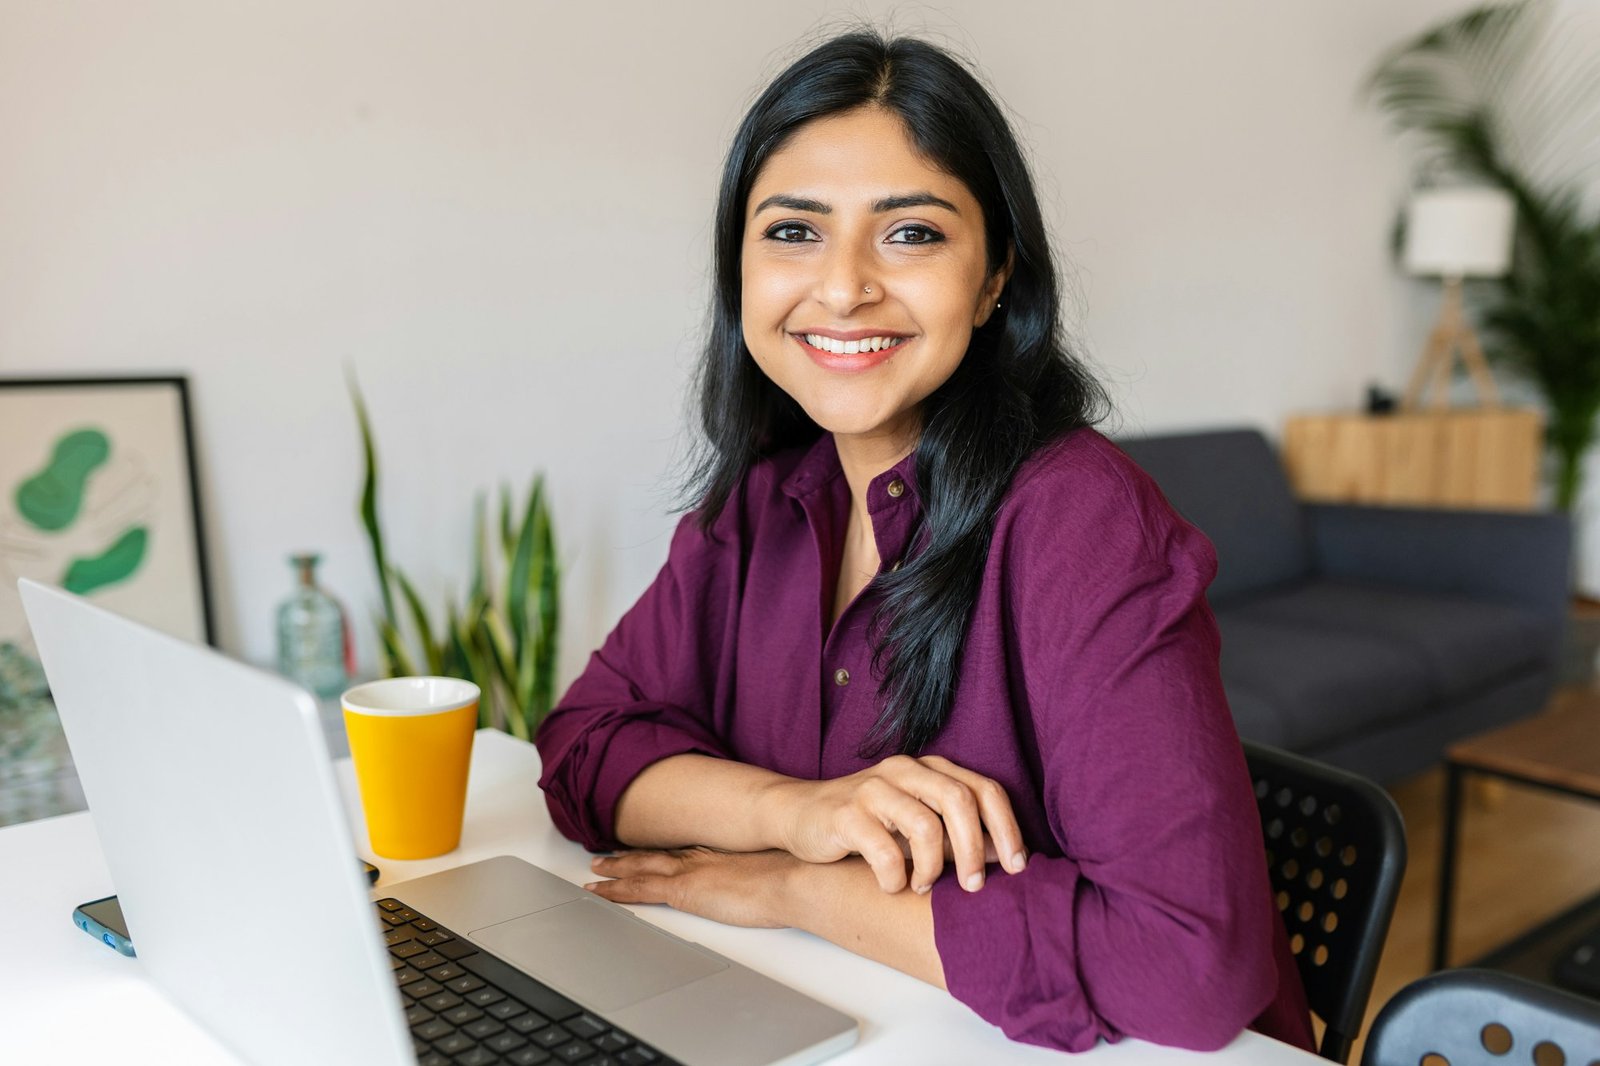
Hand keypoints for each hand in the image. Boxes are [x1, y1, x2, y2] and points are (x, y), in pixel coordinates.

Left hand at [584, 847, 800, 928]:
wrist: (797, 879)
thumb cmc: (798, 879)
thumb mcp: (781, 874)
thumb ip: (769, 876)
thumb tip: (778, 882)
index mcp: (723, 853)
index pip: (684, 851)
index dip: (662, 851)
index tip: (649, 850)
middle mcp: (702, 857)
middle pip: (657, 856)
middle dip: (631, 857)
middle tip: (608, 855)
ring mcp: (690, 871)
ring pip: (640, 869)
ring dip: (615, 870)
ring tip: (595, 871)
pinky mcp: (684, 890)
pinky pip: (638, 890)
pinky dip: (614, 891)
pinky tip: (598, 892)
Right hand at [761, 754, 1027, 894]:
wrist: (800, 815)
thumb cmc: (868, 825)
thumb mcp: (917, 823)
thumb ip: (956, 834)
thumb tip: (1006, 858)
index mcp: (929, 769)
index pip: (984, 789)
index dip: (1006, 828)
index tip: (1017, 867)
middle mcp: (904, 770)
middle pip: (960, 800)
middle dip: (976, 849)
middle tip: (974, 885)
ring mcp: (873, 788)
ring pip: (925, 825)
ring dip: (933, 866)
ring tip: (924, 885)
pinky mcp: (845, 813)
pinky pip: (884, 850)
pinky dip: (895, 877)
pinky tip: (891, 885)